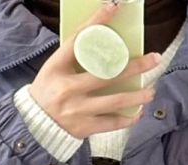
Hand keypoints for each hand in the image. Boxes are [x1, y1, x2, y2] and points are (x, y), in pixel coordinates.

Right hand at [29, 0, 161, 139]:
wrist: (33, 125)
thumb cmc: (47, 91)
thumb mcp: (54, 69)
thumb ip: (75, 57)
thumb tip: (104, 43)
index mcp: (57, 68)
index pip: (79, 40)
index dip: (97, 22)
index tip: (114, 7)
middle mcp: (68, 89)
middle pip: (108, 74)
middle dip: (135, 66)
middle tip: (154, 59)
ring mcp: (77, 110)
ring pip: (115, 101)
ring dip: (137, 95)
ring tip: (151, 91)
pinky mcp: (83, 128)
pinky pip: (111, 123)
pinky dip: (127, 119)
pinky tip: (138, 113)